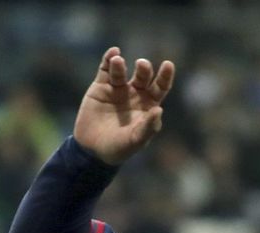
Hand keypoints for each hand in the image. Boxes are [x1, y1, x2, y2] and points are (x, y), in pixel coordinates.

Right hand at [74, 46, 175, 166]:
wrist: (91, 151)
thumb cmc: (117, 148)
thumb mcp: (134, 142)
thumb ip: (147, 128)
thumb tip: (159, 110)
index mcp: (147, 105)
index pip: (160, 86)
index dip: (165, 76)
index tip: (168, 65)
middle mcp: (134, 93)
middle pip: (143, 75)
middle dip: (144, 68)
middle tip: (141, 65)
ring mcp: (117, 89)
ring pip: (121, 70)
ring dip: (120, 64)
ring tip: (118, 62)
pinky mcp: (100, 87)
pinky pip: (105, 69)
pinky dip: (108, 59)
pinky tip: (113, 53)